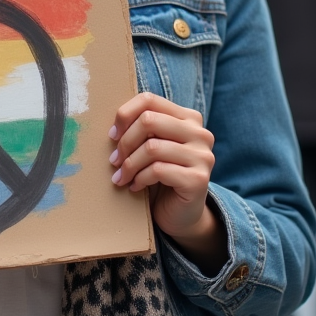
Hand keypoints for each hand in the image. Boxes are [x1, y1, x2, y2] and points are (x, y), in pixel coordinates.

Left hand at [109, 92, 224, 269]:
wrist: (181, 215)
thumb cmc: (161, 177)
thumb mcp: (152, 147)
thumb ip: (142, 129)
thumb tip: (113, 123)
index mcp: (188, 118)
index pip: (149, 100)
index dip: (125, 114)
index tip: (112, 135)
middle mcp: (200, 133)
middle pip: (149, 120)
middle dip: (125, 141)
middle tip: (114, 160)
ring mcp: (202, 156)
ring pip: (152, 147)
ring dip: (129, 164)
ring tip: (120, 177)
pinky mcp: (198, 179)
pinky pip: (158, 170)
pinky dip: (140, 178)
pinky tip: (135, 186)